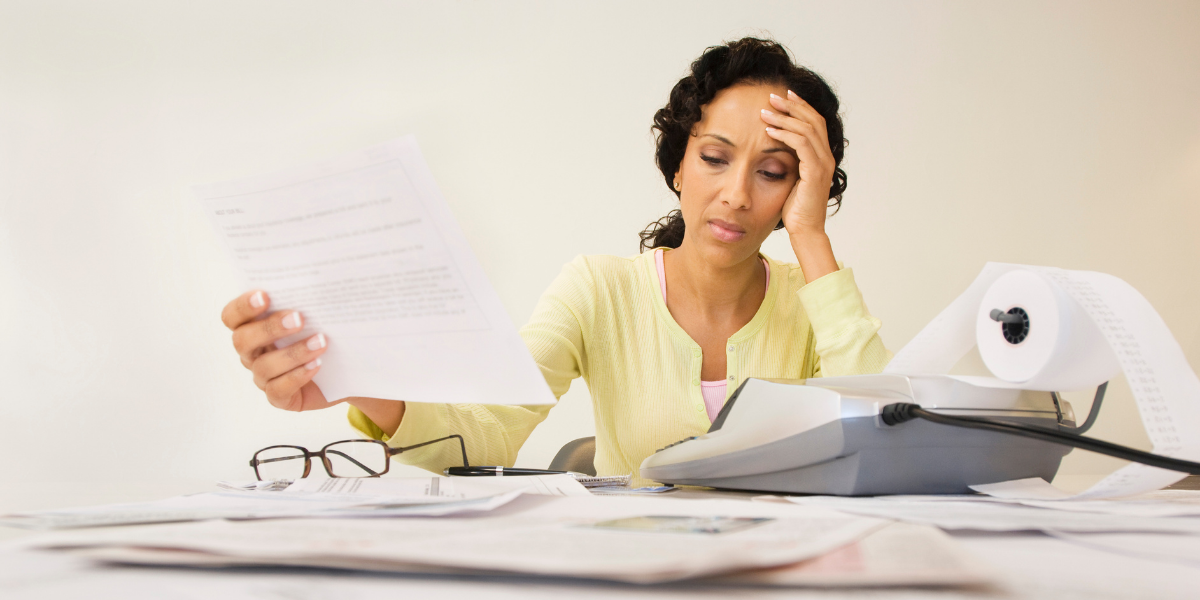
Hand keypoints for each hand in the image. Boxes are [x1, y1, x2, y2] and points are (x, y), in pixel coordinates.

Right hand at [221, 290, 334, 411]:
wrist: (345, 371)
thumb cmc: (324, 335)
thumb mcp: (315, 314)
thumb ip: (305, 298)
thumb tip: (317, 274)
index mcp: (253, 327)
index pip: (232, 316)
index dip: (243, 306)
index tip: (265, 295)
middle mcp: (253, 353)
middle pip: (243, 341)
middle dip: (269, 328)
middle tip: (299, 318)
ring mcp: (264, 377)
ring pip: (264, 367)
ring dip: (293, 353)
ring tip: (321, 342)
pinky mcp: (280, 397)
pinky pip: (278, 390)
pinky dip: (297, 376)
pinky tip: (317, 365)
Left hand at [761, 90, 836, 235]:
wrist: (805, 230)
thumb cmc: (795, 208)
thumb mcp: (791, 178)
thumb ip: (788, 161)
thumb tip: (772, 147)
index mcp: (821, 156)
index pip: (814, 123)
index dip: (800, 107)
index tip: (783, 97)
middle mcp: (826, 157)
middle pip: (813, 120)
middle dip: (792, 105)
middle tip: (772, 96)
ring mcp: (822, 164)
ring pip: (806, 129)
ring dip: (785, 117)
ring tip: (766, 112)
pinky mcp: (815, 173)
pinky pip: (801, 145)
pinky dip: (785, 134)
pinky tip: (770, 130)